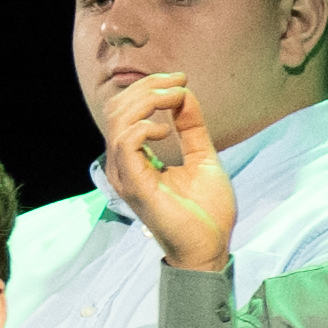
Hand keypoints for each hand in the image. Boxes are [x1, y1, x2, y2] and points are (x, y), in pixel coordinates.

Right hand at [103, 63, 239, 269]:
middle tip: (180, 82)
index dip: (149, 88)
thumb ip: (191, 128)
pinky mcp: (135, 186)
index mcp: (135, 159)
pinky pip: (126, 144)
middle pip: (118, 111)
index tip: (181, 80)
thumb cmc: (205, 210)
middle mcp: (124, 166)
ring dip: (147, 101)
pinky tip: (163, 128)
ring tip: (175, 98)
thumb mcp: (202, 157)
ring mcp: (126, 176)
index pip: (126, 112)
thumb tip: (185, 96)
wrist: (209, 246)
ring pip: (118, 123)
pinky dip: (143, 127)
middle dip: (148, 88)